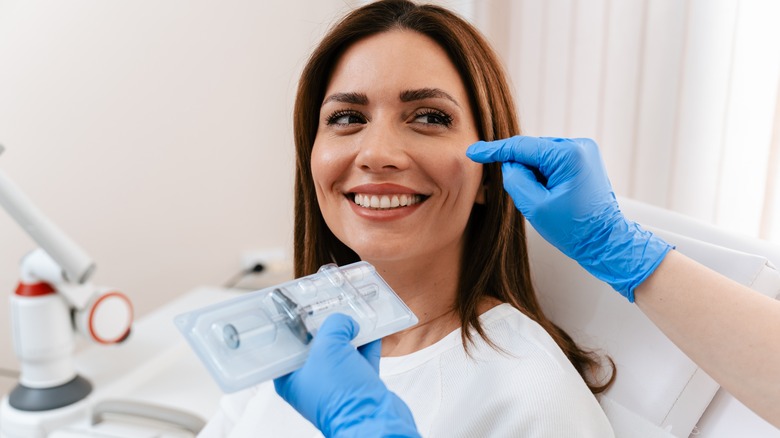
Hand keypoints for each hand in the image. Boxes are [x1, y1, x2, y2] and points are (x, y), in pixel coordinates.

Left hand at [274, 313, 419, 437]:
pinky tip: (372, 328)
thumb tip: (345, 322)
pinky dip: (367, 344)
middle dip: (327, 326)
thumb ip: (334, 326)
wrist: (374, 420)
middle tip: (332, 306)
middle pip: (317, 346)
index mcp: (291, 378)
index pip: (288, 345)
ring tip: (354, 314)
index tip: (303, 307)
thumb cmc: (341, 394)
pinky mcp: (358, 387)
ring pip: (341, 352)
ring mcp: (336, 385)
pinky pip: (361, 359)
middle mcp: (312, 383)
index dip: (296, 324)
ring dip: (350, 334)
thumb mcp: (329, 347)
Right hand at [467, 135, 671, 300]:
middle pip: (532, 152)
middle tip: (528, 199)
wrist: (606, 242)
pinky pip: (553, 163)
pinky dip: (544, 176)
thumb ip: (515, 180)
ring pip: (541, 158)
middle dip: (521, 171)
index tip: (473, 152)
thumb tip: (510, 165)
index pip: (521, 147)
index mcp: (569, 155)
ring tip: (545, 201)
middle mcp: (579, 146)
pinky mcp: (584, 161)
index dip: (494, 150)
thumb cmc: (574, 229)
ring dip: (534, 175)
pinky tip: (550, 196)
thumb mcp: (535, 207)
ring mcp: (584, 152)